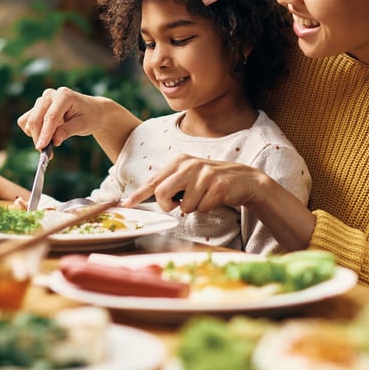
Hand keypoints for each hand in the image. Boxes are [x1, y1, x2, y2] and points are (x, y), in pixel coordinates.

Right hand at [17, 87, 103, 149]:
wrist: (92, 110)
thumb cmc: (90, 116)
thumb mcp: (84, 125)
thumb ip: (68, 131)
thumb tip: (54, 141)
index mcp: (64, 95)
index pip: (51, 117)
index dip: (45, 133)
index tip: (41, 148)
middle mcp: (50, 95)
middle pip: (36, 118)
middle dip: (38, 137)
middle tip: (46, 154)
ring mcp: (42, 100)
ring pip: (29, 121)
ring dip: (36, 136)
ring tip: (50, 145)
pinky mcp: (36, 108)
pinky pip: (26, 121)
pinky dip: (32, 132)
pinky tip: (46, 136)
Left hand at [122, 153, 267, 213]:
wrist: (243, 179)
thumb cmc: (210, 181)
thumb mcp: (189, 175)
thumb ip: (171, 182)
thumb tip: (149, 196)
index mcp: (180, 161)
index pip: (154, 180)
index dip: (138, 194)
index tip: (125, 203)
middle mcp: (190, 165)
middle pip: (162, 194)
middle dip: (167, 205)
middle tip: (178, 205)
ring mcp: (205, 174)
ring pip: (185, 206)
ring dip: (193, 208)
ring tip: (203, 197)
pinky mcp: (218, 186)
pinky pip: (203, 208)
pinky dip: (207, 208)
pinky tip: (215, 198)